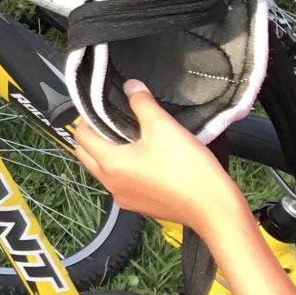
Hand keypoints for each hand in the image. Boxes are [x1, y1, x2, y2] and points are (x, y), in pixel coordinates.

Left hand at [71, 82, 249, 235]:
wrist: (214, 208)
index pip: (80, 137)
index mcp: (110, 164)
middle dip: (93, 136)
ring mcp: (123, 198)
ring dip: (108, 153)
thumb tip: (131, 86)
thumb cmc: (188, 168)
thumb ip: (142, 103)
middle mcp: (110, 184)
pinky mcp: (139, 206)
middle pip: (86, 155)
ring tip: (130, 137)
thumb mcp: (164, 127)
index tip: (101, 108)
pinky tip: (145, 159)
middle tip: (112, 120)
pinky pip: (121, 183)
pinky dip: (124, 169)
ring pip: (103, 170)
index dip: (87, 119)